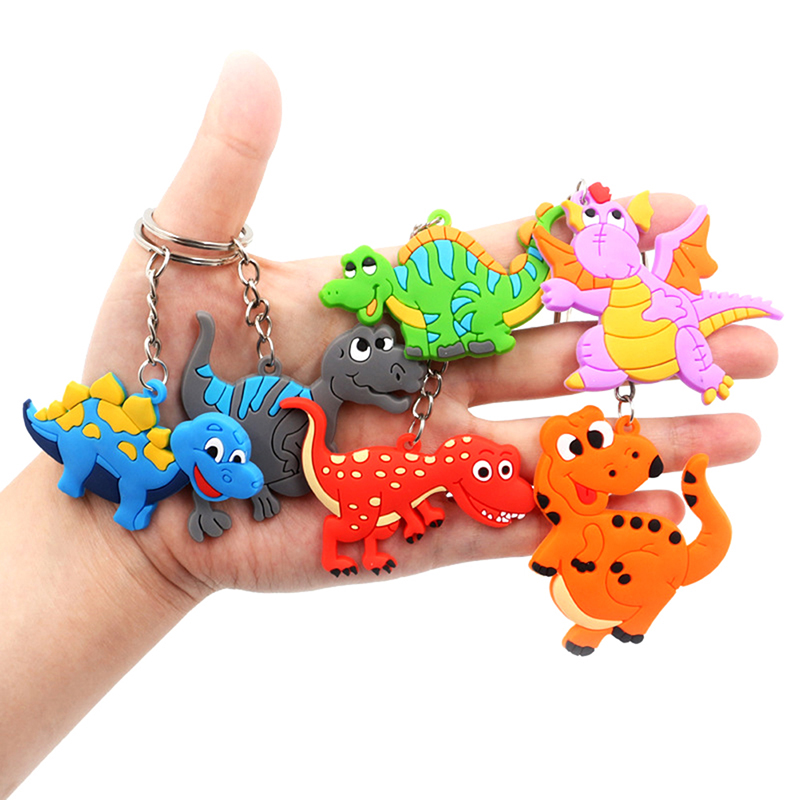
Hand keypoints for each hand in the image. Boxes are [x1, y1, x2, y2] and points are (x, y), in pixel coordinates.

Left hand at [77, 53, 775, 600]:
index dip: (589, 238)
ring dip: (638, 439)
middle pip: (554, 353)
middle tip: (752, 338)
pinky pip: (495, 521)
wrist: (130, 479)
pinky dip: (568, 513)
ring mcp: (417, 454)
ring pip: (545, 443)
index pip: (503, 261)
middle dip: (651, 346)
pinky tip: (645, 506)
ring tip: (737, 437)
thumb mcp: (177, 254)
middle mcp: (419, 376)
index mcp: (383, 303)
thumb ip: (228, 169)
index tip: (681, 215)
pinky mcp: (399, 528)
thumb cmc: (145, 362)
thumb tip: (252, 62)